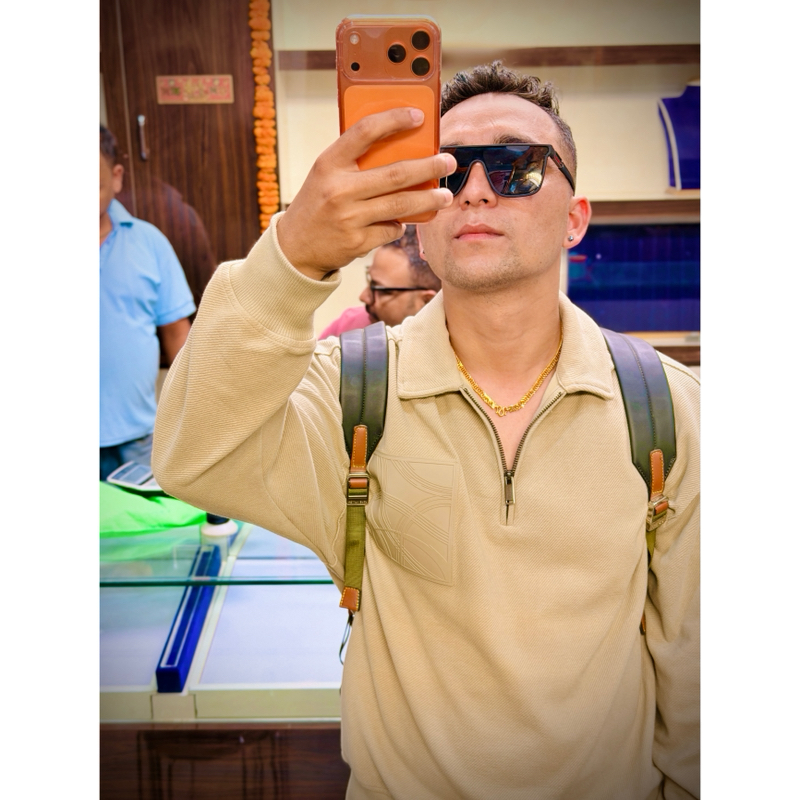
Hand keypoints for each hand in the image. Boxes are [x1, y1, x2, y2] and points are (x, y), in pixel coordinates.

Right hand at [277, 107, 455, 278]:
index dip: (394, 120)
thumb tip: (403, 152)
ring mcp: (349, 217)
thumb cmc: (317, 203)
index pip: (365, 132)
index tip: (418, 116)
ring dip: (428, 199)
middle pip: (395, 173)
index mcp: (329, 163)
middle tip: (448, 162)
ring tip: (445, 196)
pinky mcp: (357, 242)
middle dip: (428, 167)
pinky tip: (400, 221)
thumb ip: (355, 163)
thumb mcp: (327, 175)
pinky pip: (391, 229)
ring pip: (401, 205)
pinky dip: (400, 224)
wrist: (294, 247)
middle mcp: (338, 189)